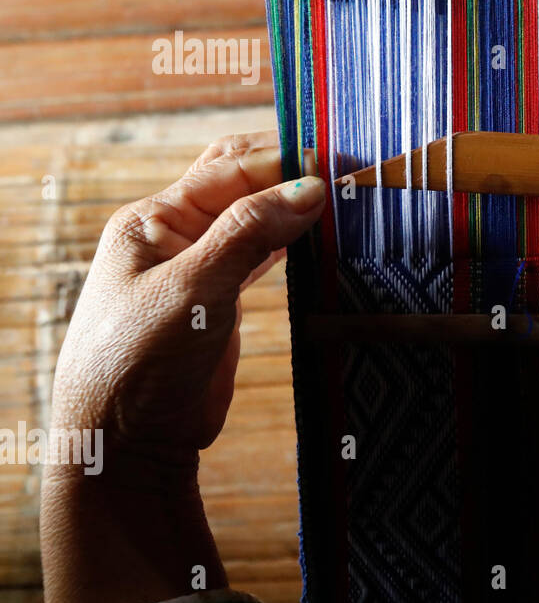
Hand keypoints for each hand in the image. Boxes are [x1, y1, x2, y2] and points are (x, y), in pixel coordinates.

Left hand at [41, 132, 323, 602]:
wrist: (125, 442)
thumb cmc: (140, 362)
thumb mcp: (194, 288)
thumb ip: (249, 232)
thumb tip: (310, 187)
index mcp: (154, 218)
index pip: (231, 168)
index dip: (286, 160)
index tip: (341, 161)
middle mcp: (173, 235)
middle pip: (241, 183)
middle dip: (290, 172)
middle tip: (349, 171)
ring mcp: (197, 268)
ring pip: (255, 218)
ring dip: (295, 208)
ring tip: (346, 201)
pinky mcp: (218, 302)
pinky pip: (260, 255)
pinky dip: (292, 243)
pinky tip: (322, 240)